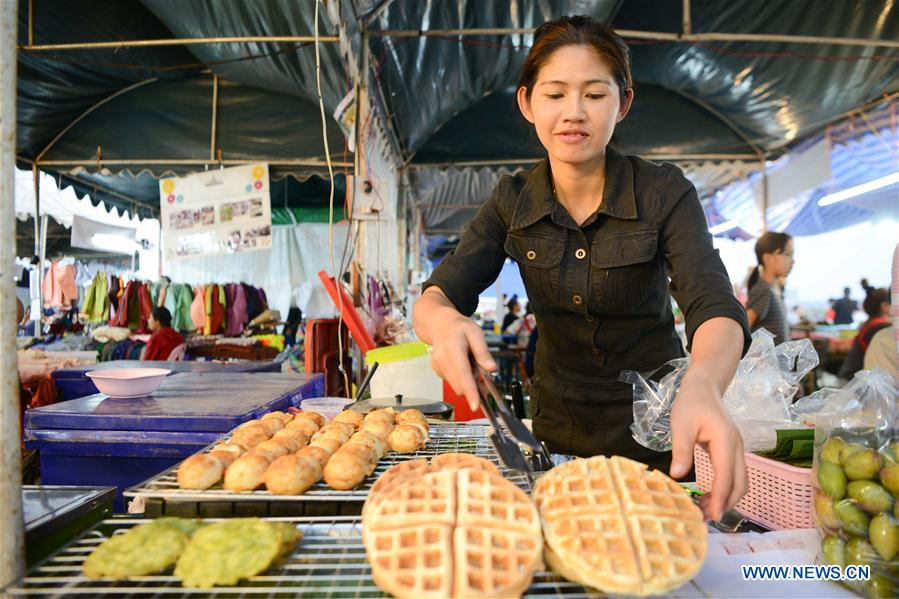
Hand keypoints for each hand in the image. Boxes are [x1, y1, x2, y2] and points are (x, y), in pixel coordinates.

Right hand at [428, 315, 495, 410]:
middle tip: (481, 369)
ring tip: (471, 363)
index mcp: (453, 347)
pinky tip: (462, 365)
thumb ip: (483, 352)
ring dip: (468, 381)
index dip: (470, 391)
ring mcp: (438, 366)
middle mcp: (442, 359)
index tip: (475, 405)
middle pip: (460, 385)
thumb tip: (491, 368)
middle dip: (474, 384)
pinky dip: (461, 378)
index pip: (463, 374)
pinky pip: (453, 382)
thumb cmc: (458, 327)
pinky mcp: (437, 371)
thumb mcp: (475, 333)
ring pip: (457, 386)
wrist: (439, 324)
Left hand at [669, 373, 746, 520]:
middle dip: (725, 504)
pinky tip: (709, 496)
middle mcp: (737, 448)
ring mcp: (737, 450)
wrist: (704, 386)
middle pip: (740, 484)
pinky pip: (734, 475)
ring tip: (705, 510)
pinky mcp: (732, 451)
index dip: (720, 498)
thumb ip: (681, 450)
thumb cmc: (691, 403)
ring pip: (740, 482)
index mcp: (726, 441)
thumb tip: (677, 476)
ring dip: (727, 498)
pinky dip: (725, 489)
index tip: (711, 516)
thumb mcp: (681, 424)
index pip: (726, 477)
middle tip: (705, 518)